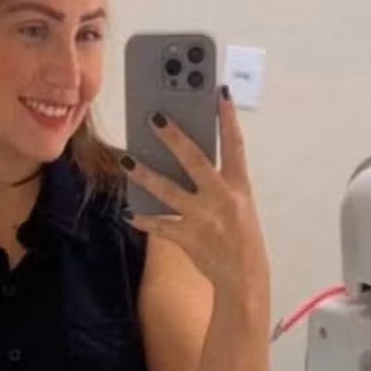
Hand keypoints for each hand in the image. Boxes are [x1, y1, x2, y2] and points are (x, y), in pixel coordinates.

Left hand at [120, 87, 268, 296]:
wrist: (244, 278)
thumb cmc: (239, 234)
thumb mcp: (238, 202)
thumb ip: (217, 179)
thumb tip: (185, 153)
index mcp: (239, 186)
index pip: (235, 145)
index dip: (227, 118)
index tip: (219, 92)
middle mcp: (222, 199)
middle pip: (195, 161)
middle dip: (174, 138)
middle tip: (154, 117)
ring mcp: (204, 219)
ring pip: (168, 192)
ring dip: (145, 175)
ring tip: (127, 160)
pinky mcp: (189, 238)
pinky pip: (160, 226)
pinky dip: (144, 219)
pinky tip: (130, 212)